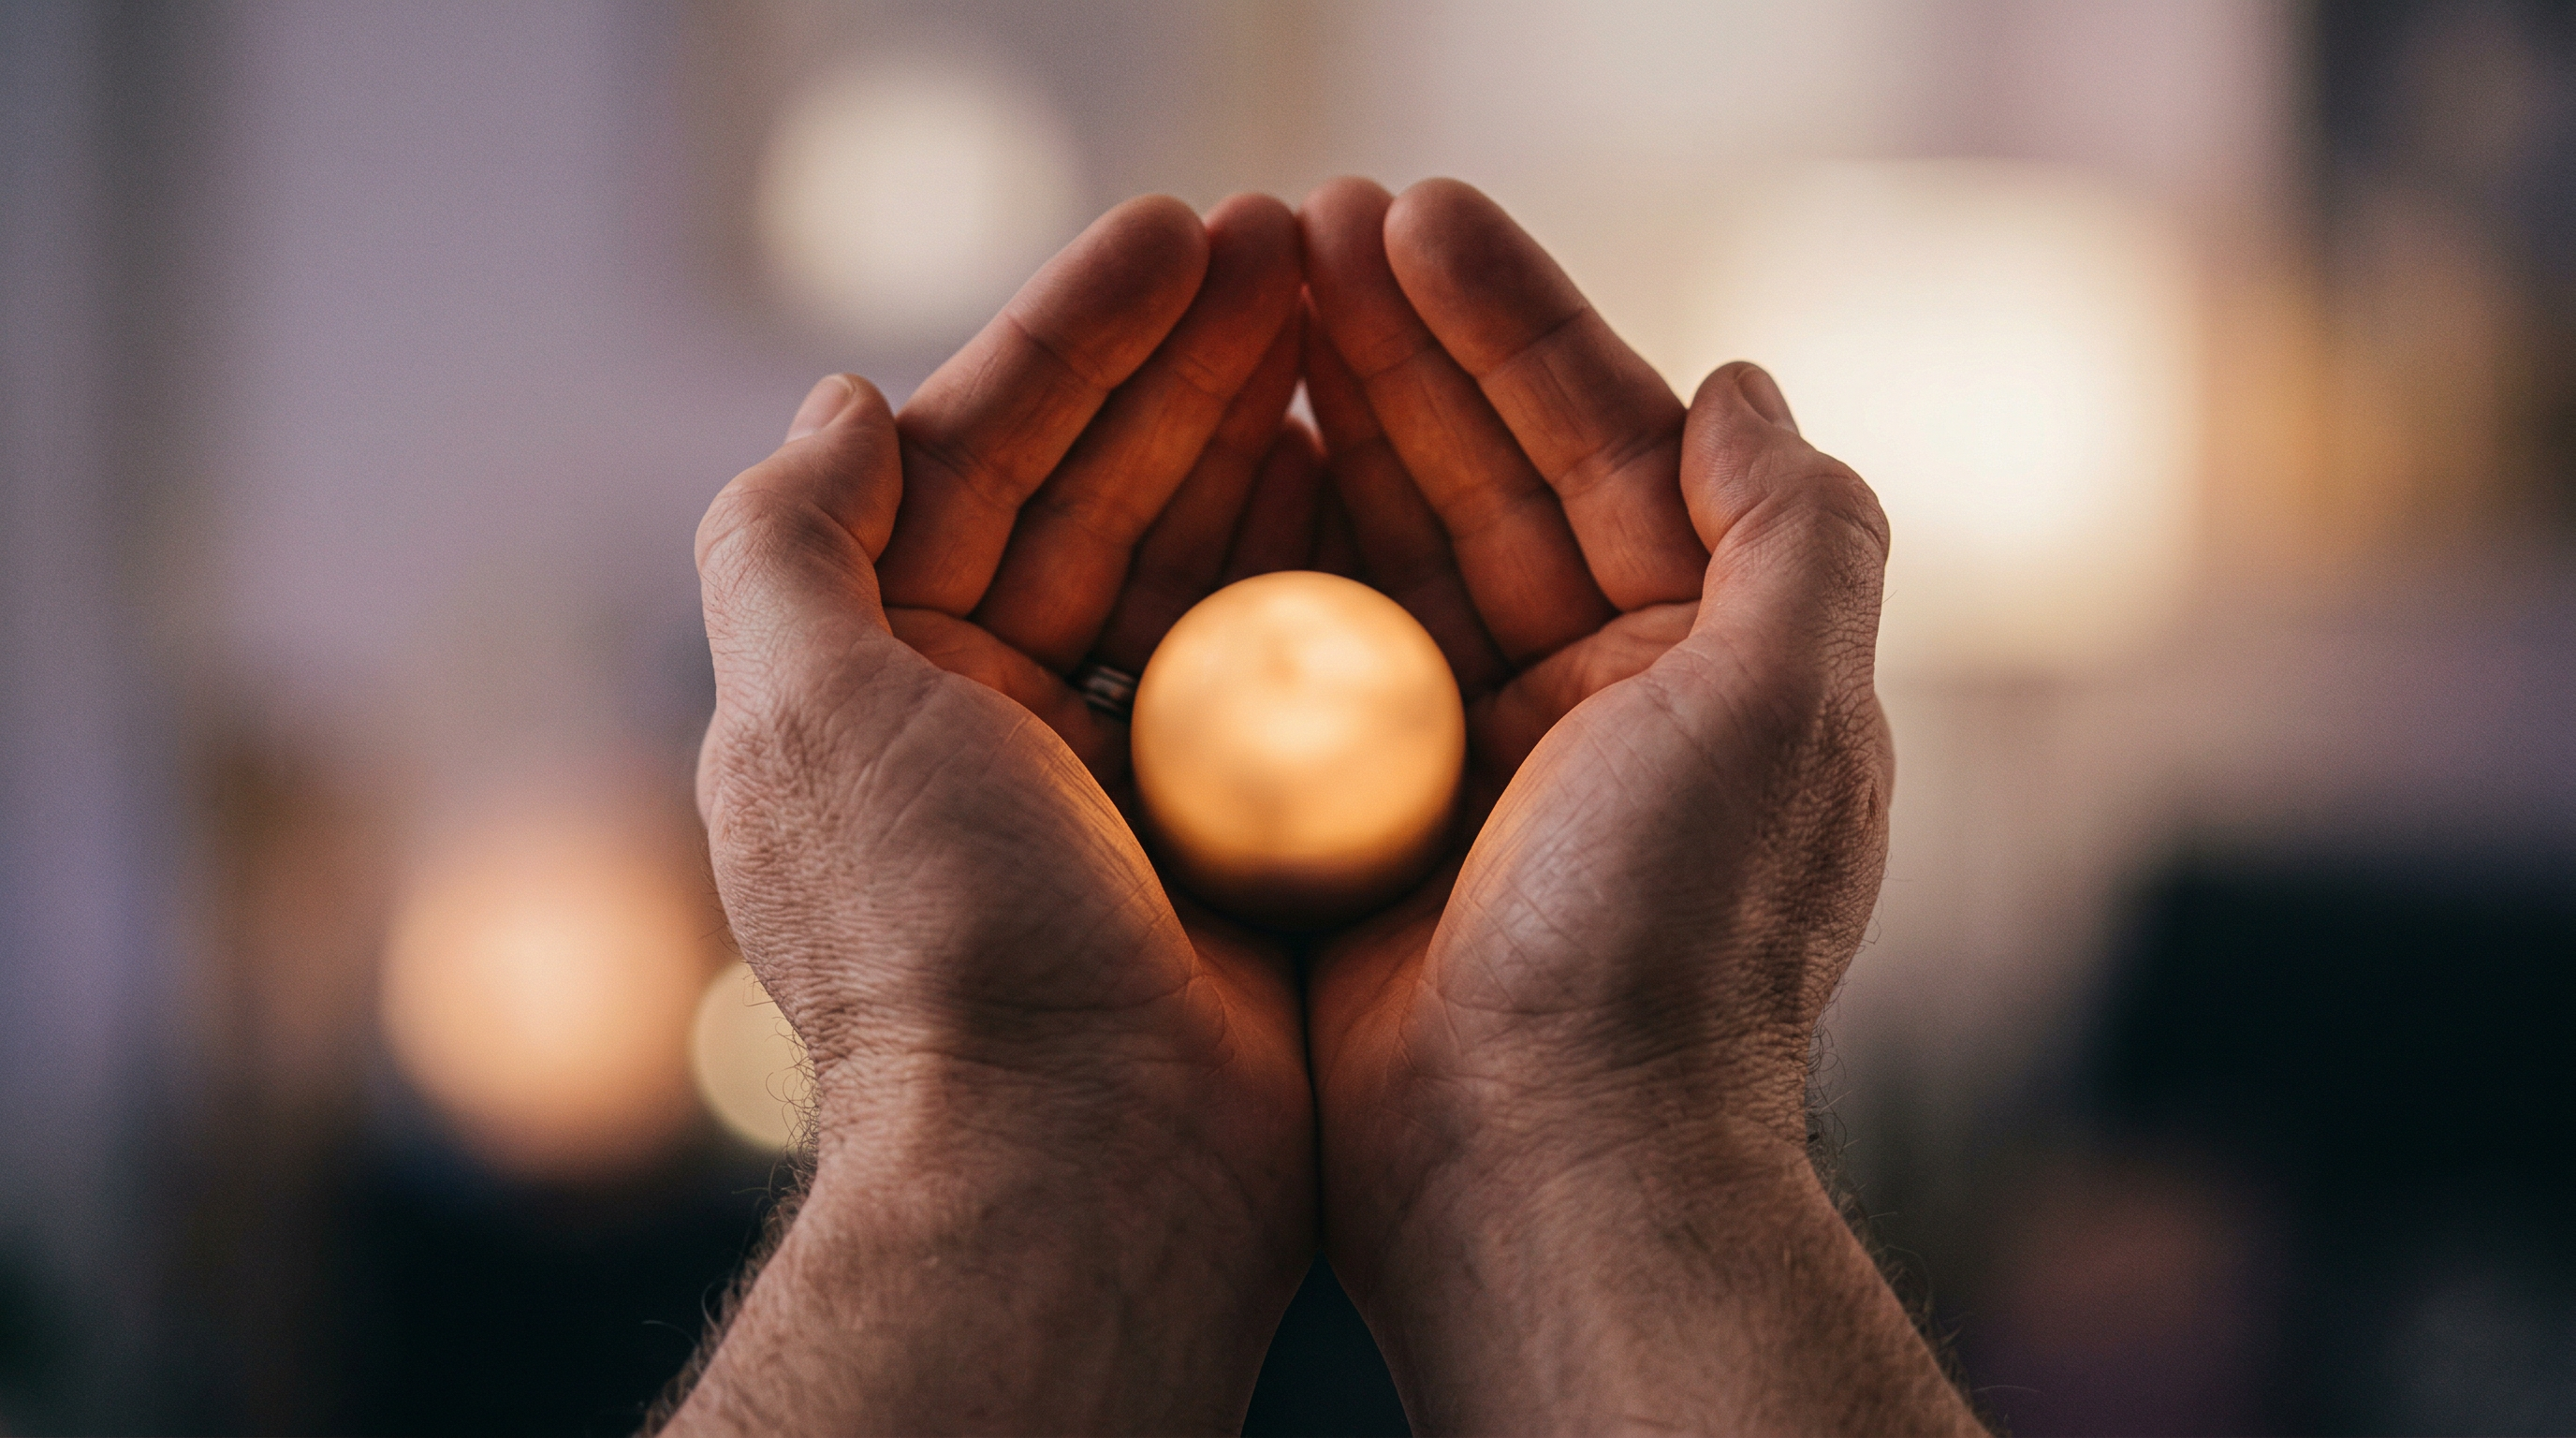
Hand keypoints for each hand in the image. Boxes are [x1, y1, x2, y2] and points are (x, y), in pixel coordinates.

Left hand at [670, 194, 1323, 1435]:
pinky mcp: (1229, 831)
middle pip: (1095, 488)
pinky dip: (1313, 561)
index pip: (977, 455)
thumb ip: (788, 541)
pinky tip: (1362, 472)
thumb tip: (836, 399)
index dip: (1071, 332)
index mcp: (884, 678)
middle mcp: (991, 716)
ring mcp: (1118, 774)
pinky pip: (1275, 661)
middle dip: (1184, 359)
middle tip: (1289, 239)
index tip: (1179, 230)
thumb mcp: (805, 718)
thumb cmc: (939, 942)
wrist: (1085, 1168)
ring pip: (1193, 558)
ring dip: (1257, 431)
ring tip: (1339, 314)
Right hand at [1297, 178, 1981, 1432]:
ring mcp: (1469, 759)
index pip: (1604, 443)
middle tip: (1293, 222)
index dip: (1511, 321)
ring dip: (1324, 423)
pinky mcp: (1363, 823)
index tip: (1407, 214)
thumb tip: (1750, 384)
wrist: (1538, 1166)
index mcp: (1702, 660)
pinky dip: (1265, 560)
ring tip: (1241, 297)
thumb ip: (1795, 533)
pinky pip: (1308, 659)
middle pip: (1485, 477)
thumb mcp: (1784, 710)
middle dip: (1398, 347)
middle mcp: (1592, 698)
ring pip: (1389, 551)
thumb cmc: (1668, 941)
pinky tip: (1211, 465)